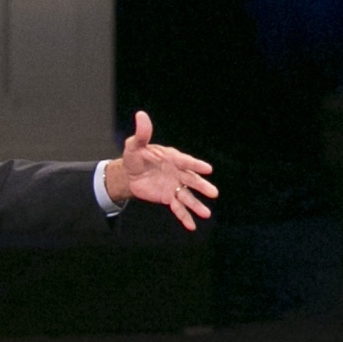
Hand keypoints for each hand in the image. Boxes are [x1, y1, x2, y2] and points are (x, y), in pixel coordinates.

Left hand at [105, 111, 216, 230]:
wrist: (129, 174)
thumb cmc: (135, 156)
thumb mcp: (135, 145)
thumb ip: (141, 134)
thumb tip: (141, 115)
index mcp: (172, 158)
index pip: (186, 162)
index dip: (196, 165)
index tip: (208, 169)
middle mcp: (177, 172)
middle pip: (192, 180)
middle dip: (202, 187)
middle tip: (214, 193)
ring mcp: (174, 186)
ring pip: (187, 197)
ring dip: (197, 205)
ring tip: (206, 214)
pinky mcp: (168, 198)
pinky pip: (178, 208)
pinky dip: (184, 217)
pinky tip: (192, 226)